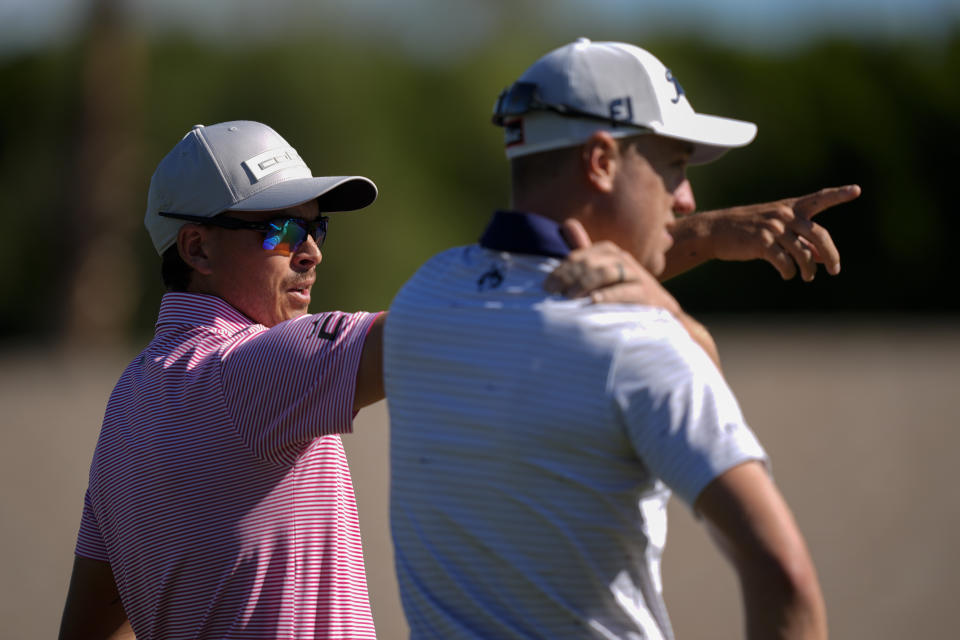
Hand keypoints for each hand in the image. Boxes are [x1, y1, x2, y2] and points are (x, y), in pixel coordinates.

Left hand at [544, 218, 680, 314]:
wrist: (660, 310)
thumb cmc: (625, 289)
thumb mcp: (603, 270)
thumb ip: (584, 252)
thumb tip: (566, 223)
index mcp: (608, 251)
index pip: (579, 257)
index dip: (561, 271)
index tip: (547, 286)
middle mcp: (622, 258)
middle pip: (590, 263)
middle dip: (568, 278)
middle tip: (551, 293)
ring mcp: (635, 275)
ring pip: (605, 274)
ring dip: (584, 284)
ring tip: (569, 297)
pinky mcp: (645, 293)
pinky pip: (624, 292)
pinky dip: (607, 296)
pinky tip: (593, 301)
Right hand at [666, 184, 860, 281]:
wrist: (715, 231)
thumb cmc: (746, 230)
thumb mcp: (774, 228)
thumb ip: (798, 239)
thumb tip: (820, 258)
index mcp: (790, 208)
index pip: (819, 199)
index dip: (838, 195)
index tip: (857, 190)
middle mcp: (785, 215)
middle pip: (819, 235)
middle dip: (831, 255)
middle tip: (835, 270)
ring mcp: (773, 228)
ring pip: (803, 253)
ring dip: (808, 269)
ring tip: (806, 277)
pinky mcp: (762, 243)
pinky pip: (785, 262)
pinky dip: (789, 272)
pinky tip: (787, 274)